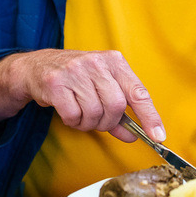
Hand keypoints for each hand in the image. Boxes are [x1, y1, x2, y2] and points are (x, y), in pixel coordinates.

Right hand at [0, 48, 164, 142]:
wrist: (37, 66)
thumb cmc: (75, 78)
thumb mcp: (100, 87)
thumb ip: (118, 112)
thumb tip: (133, 134)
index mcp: (114, 61)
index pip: (138, 92)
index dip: (150, 116)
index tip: (158, 136)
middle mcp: (96, 62)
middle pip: (115, 106)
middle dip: (108, 122)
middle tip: (97, 120)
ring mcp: (75, 71)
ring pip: (94, 113)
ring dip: (88, 123)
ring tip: (80, 113)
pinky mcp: (56, 82)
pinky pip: (73, 115)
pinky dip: (72, 121)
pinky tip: (68, 111)